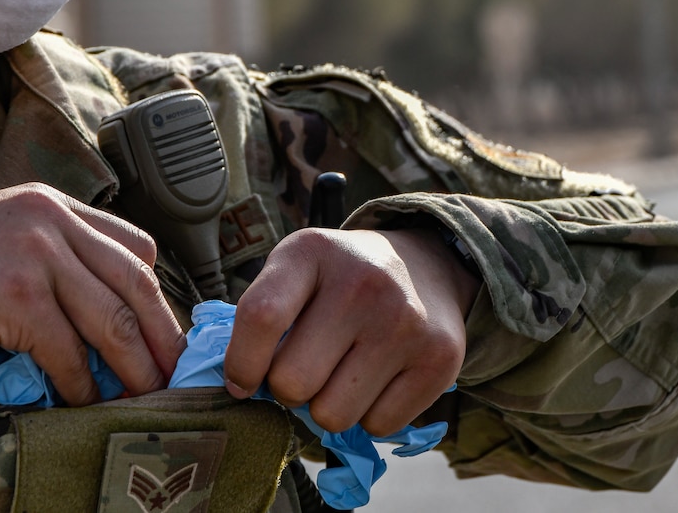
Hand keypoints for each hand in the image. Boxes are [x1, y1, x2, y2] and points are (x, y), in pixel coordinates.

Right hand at [0, 182, 184, 405]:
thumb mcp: (7, 240)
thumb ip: (57, 257)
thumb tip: (113, 316)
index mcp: (53, 205)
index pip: (132, 245)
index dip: (154, 293)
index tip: (162, 330)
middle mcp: (51, 220)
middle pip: (134, 282)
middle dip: (160, 333)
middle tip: (173, 370)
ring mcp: (36, 255)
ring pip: (111, 319)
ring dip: (133, 366)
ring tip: (144, 393)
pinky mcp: (18, 297)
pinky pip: (68, 351)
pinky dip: (79, 384)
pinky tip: (82, 401)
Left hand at [223, 227, 480, 436]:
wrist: (424, 265)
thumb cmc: (338, 278)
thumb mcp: (296, 269)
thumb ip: (260, 316)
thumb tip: (238, 389)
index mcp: (312, 251)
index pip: (261, 317)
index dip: (242, 363)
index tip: (242, 381)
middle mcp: (363, 282)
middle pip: (292, 382)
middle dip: (289, 389)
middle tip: (307, 366)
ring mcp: (406, 321)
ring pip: (332, 416)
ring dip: (327, 407)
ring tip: (342, 372)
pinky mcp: (439, 359)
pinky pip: (377, 427)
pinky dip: (369, 415)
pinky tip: (377, 379)